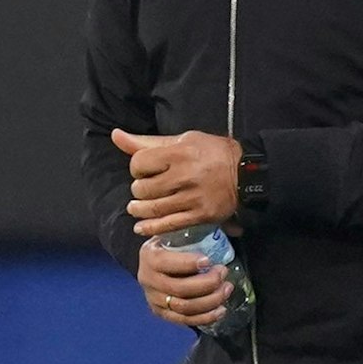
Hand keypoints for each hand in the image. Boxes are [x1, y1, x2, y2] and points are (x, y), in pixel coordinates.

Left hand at [115, 128, 240, 236]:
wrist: (247, 174)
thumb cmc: (212, 152)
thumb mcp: (182, 140)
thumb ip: (147, 142)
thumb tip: (115, 135)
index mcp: (179, 153)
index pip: (139, 164)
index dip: (137, 168)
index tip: (144, 169)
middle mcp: (184, 176)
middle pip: (143, 188)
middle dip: (138, 189)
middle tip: (145, 188)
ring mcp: (192, 198)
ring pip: (152, 209)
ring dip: (140, 209)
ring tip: (138, 207)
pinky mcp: (199, 215)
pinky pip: (168, 225)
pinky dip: (150, 228)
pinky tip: (141, 226)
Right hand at [137, 238, 232, 328]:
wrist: (153, 262)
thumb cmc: (172, 243)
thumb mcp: (179, 232)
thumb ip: (201, 229)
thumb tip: (237, 230)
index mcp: (149, 256)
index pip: (165, 262)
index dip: (187, 263)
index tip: (209, 260)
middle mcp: (147, 279)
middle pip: (179, 289)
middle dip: (206, 283)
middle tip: (224, 273)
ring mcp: (153, 299)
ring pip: (184, 307)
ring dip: (210, 300)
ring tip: (227, 290)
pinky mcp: (161, 313)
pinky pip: (184, 320)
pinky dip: (205, 317)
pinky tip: (221, 310)